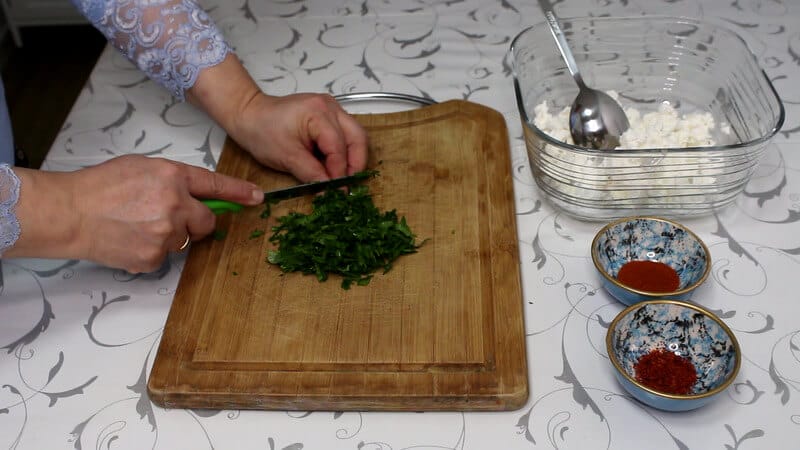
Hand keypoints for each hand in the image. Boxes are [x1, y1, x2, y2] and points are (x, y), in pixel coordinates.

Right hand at [8, 155, 263, 272]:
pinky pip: (165, 256)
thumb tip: (194, 195)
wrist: (70, 213)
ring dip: (169, 235)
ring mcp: (166, 233)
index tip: (257, 198)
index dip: (239, 193)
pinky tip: (130, 238)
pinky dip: (151, 250)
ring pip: (184, 240)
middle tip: (167, 216)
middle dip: (195, 221)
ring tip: (137, 225)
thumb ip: (173, 180)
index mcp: (172, 177)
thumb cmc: (100, 187)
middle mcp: (175, 204)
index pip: (215, 186)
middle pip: (206, 222)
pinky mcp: (154, 257)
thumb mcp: (142, 167)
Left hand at [232, 92, 368, 181]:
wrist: (249, 115)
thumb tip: (331, 190)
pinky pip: (345, 134)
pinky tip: (335, 166)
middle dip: (355, 164)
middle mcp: (330, 107)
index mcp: (318, 112)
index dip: (339, 172)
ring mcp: (332, 109)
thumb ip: (312, 174)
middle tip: (347, 186)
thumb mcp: (286, 157)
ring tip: (342, 178)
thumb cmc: (262, 131)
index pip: (338, 147)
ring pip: (355, 136)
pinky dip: (343, 152)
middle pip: (357, 137)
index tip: (337, 192)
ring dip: (352, 158)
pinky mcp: (329, 115)